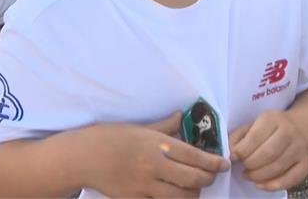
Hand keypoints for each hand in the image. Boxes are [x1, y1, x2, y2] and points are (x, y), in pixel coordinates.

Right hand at [84, 111, 229, 197]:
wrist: (82, 158)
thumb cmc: (109, 137)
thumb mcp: (138, 128)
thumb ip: (164, 125)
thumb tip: (182, 116)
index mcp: (156, 145)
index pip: (194, 156)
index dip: (214, 162)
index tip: (224, 164)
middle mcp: (153, 167)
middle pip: (193, 179)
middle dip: (208, 179)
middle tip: (211, 175)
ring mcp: (143, 187)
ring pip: (181, 197)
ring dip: (193, 193)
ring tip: (194, 187)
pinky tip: (174, 194)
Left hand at [228, 110, 307, 191]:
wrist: (298, 128)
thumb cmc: (268, 129)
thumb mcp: (250, 126)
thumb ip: (237, 138)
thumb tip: (230, 154)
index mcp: (272, 118)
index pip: (255, 137)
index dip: (242, 151)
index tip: (234, 158)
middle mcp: (289, 131)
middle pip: (268, 153)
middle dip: (250, 165)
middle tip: (243, 168)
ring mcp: (300, 147)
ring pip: (278, 167)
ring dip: (258, 176)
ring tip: (249, 175)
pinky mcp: (306, 162)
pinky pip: (291, 178)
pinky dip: (273, 185)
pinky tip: (260, 185)